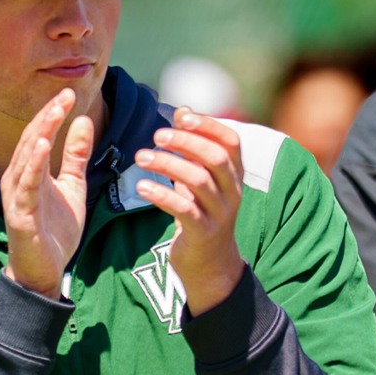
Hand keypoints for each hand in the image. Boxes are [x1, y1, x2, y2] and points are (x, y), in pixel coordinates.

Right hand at [1, 89, 93, 297]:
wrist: (44, 271)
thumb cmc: (54, 230)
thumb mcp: (72, 187)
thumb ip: (75, 155)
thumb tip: (83, 120)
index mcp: (30, 171)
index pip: (39, 134)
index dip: (53, 113)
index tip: (70, 93)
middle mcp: (18, 179)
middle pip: (31, 140)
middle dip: (48, 117)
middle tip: (65, 95)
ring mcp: (17, 197)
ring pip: (26, 159)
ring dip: (39, 134)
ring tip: (53, 113)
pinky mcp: (20, 215)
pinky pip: (27, 186)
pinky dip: (33, 165)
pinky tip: (42, 147)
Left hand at [132, 109, 245, 315]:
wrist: (210, 264)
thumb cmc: (202, 213)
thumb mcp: (202, 179)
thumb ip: (195, 149)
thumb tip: (183, 110)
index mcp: (234, 175)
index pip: (230, 141)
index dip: (209, 125)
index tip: (181, 115)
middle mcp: (232, 192)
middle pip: (216, 158)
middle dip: (186, 142)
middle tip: (157, 135)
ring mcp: (220, 213)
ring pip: (199, 182)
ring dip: (169, 165)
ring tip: (141, 157)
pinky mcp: (204, 233)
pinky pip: (185, 210)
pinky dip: (163, 195)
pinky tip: (143, 186)